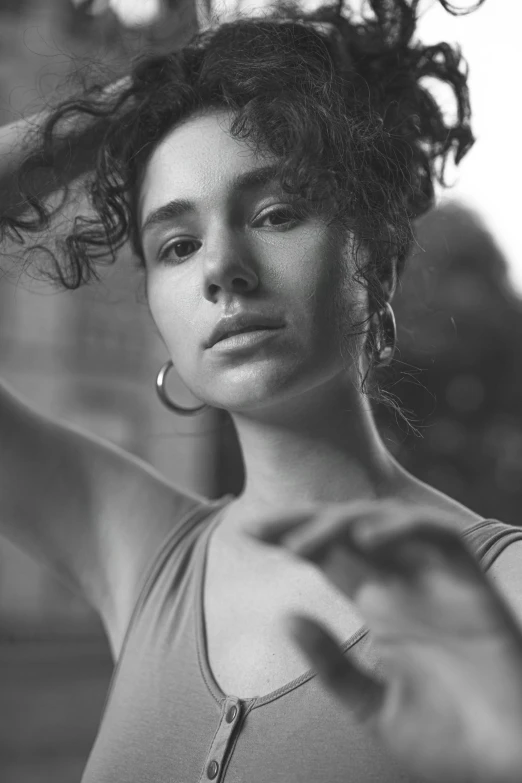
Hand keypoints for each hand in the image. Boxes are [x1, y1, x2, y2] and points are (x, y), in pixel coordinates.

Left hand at [247, 500, 521, 782]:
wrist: (511, 764)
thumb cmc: (449, 738)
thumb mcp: (374, 707)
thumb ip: (333, 665)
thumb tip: (285, 617)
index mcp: (378, 603)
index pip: (328, 553)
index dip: (291, 535)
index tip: (248, 534)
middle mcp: (403, 582)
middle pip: (348, 529)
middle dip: (303, 521)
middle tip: (258, 527)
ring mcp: (436, 578)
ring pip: (386, 521)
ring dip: (343, 523)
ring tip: (300, 543)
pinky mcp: (471, 582)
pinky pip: (440, 535)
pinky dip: (404, 528)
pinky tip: (366, 540)